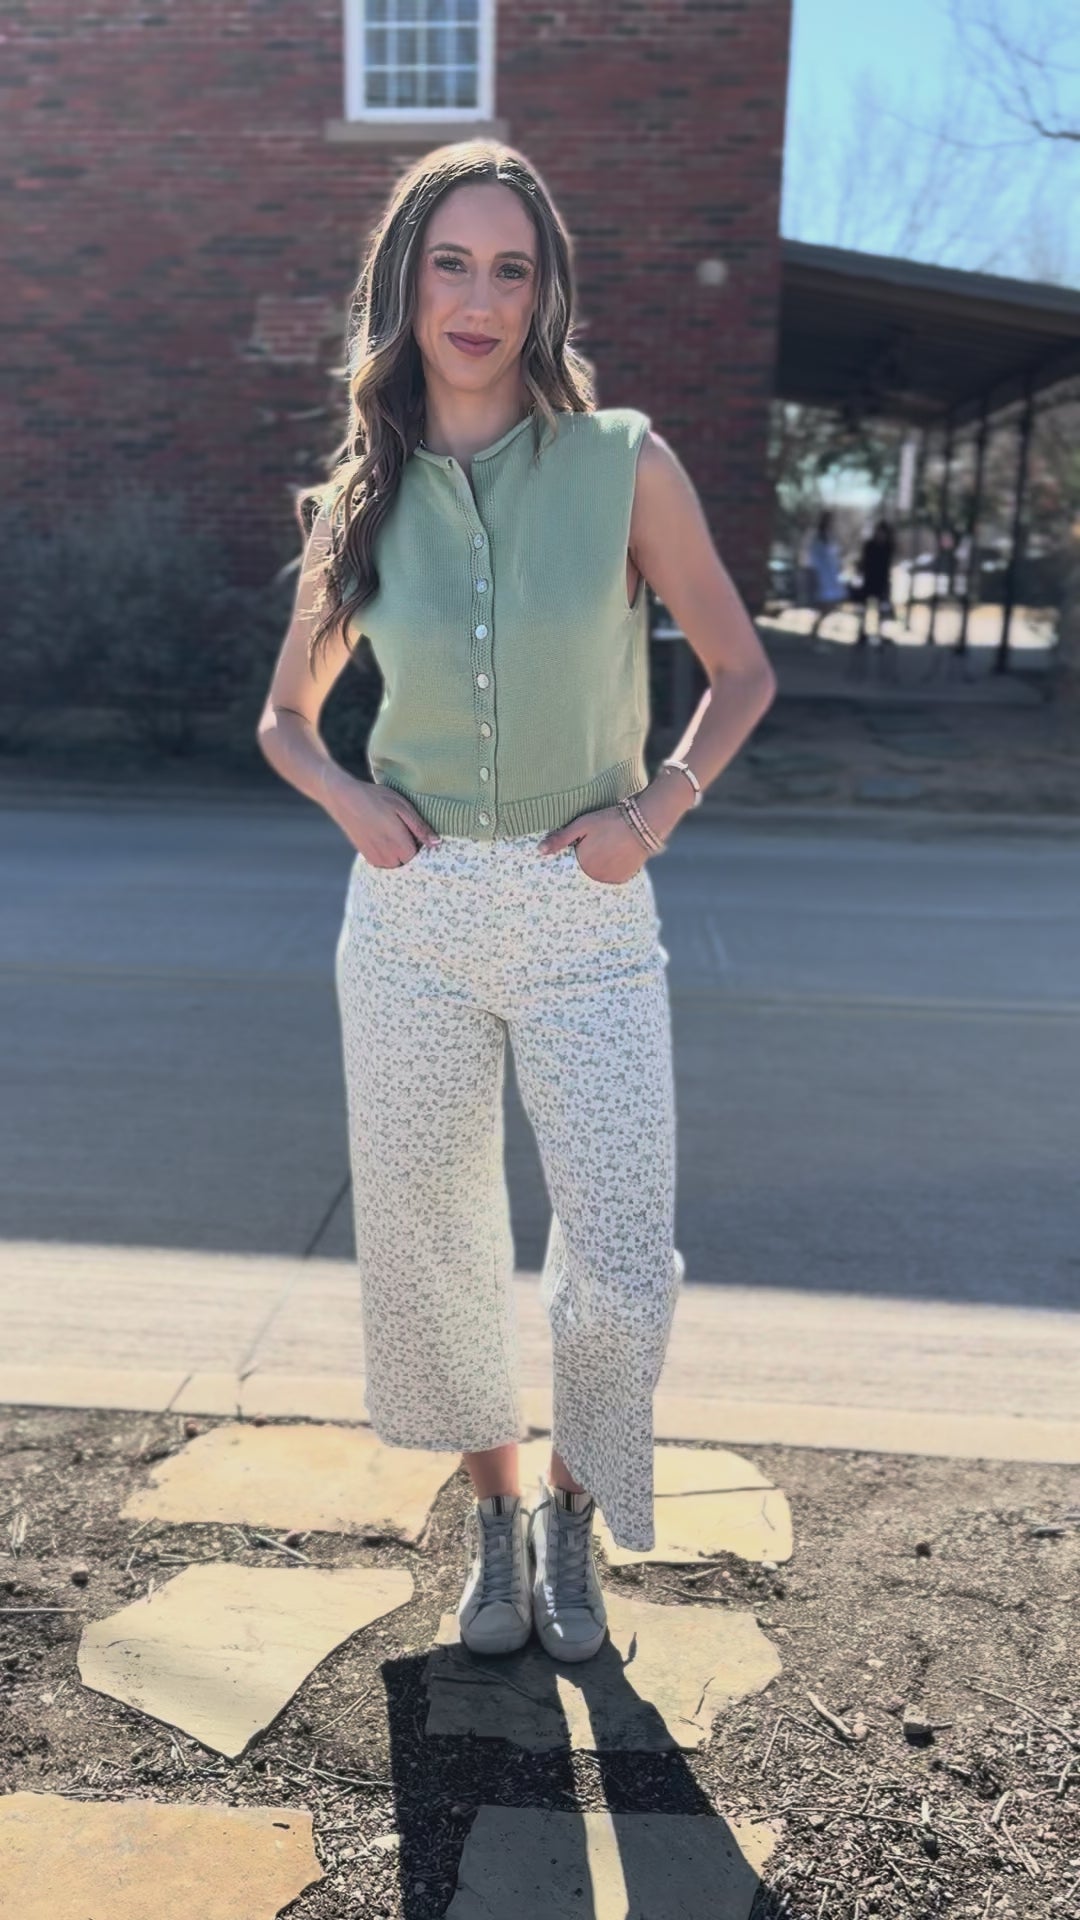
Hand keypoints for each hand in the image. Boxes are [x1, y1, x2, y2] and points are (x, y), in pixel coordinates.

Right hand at [322, 766, 439, 867]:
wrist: (344, 798)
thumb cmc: (376, 799)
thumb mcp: (403, 808)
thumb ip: (420, 828)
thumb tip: (437, 843)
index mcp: (401, 847)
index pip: (421, 857)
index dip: (420, 843)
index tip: (413, 829)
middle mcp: (389, 859)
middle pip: (409, 861)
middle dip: (409, 849)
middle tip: (401, 827)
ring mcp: (376, 860)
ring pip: (397, 863)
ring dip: (398, 852)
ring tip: (390, 830)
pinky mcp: (367, 858)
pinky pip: (385, 862)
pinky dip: (387, 853)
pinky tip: (381, 835)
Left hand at [538, 804, 647, 884]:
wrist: (643, 823)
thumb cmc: (610, 820)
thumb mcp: (581, 825)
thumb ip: (560, 839)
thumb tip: (539, 851)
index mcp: (581, 864)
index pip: (570, 863)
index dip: (576, 851)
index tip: (583, 843)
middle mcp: (594, 877)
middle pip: (584, 870)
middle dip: (587, 859)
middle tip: (599, 843)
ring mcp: (609, 880)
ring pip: (597, 875)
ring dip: (599, 866)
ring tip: (608, 848)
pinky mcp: (623, 879)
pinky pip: (611, 878)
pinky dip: (611, 869)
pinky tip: (616, 855)